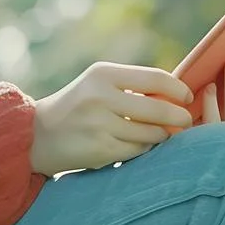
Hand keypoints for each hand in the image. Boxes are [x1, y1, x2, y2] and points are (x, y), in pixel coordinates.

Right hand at [29, 62, 193, 175]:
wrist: (37, 134)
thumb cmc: (78, 105)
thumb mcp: (99, 84)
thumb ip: (133, 85)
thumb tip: (177, 93)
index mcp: (104, 74)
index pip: (155, 78)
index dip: (178, 89)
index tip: (187, 96)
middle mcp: (101, 97)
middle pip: (158, 108)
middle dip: (179, 117)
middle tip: (186, 120)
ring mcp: (99, 124)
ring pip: (150, 133)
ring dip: (162, 135)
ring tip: (161, 133)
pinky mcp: (99, 149)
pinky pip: (137, 151)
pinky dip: (144, 149)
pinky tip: (140, 146)